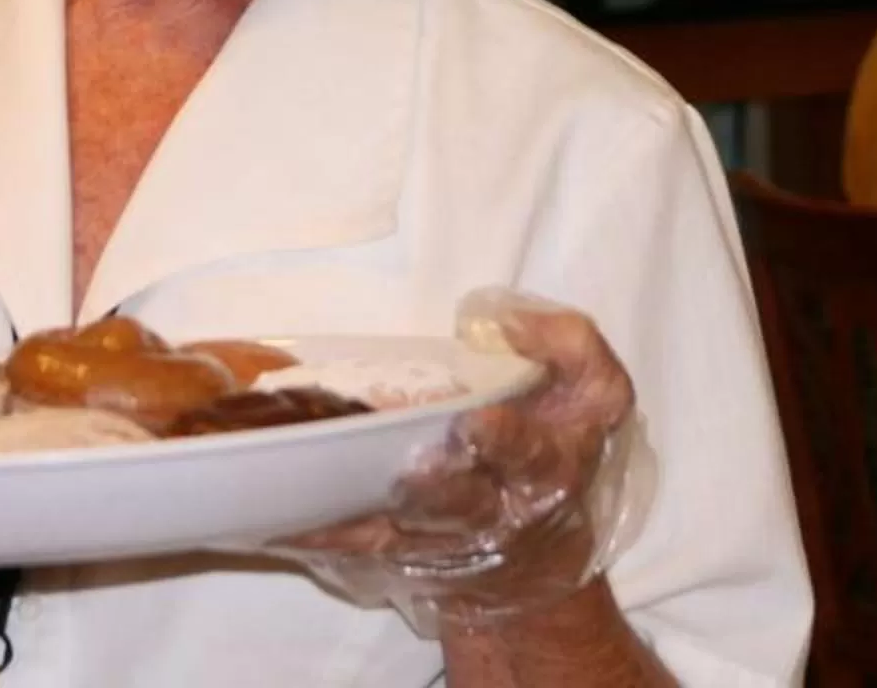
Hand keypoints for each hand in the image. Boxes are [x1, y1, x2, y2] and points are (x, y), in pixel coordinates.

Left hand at [274, 292, 654, 637]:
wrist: (540, 556)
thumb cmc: (556, 444)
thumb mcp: (590, 390)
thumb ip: (567, 343)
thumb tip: (505, 319)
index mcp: (548, 465)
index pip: (532, 454)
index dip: (506, 443)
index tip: (475, 424)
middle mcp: (501, 513)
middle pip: (465, 505)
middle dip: (435, 489)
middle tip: (407, 469)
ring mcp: (448, 543)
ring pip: (407, 533)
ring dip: (369, 515)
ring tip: (327, 490)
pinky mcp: (404, 558)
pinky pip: (360, 547)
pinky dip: (325, 535)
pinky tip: (286, 519)